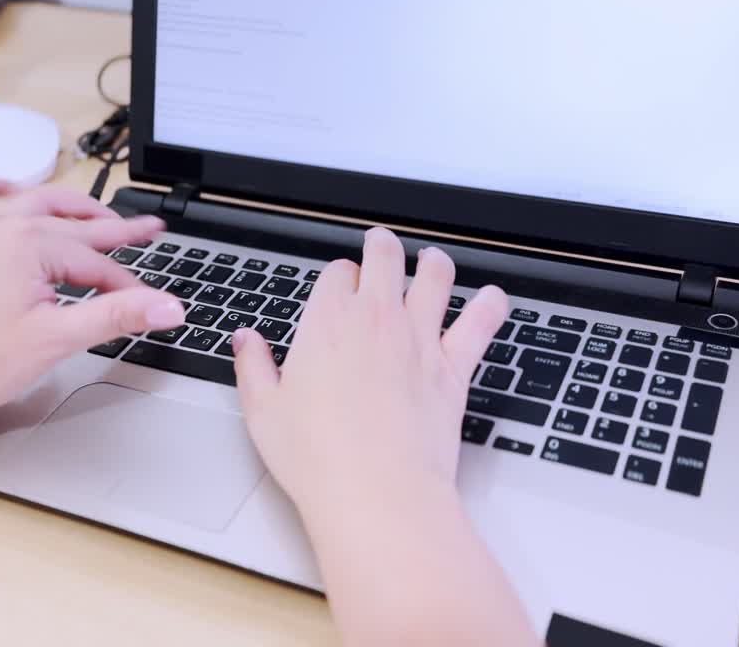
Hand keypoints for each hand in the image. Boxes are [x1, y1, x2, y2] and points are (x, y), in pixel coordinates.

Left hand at [0, 181, 185, 452]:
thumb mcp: (56, 340)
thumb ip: (116, 316)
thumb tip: (168, 306)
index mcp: (30, 245)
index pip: (98, 263)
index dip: (128, 287)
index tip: (151, 305)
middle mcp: (3, 228)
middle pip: (74, 226)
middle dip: (115, 229)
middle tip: (149, 228)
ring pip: (33, 203)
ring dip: (70, 206)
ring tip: (98, 211)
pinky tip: (4, 187)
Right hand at [231, 227, 508, 514]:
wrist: (376, 492)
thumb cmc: (318, 458)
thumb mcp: (264, 411)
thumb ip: (254, 367)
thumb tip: (246, 341)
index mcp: (328, 321)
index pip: (338, 273)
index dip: (338, 277)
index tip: (338, 289)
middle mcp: (377, 318)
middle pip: (385, 258)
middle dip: (382, 247)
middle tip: (381, 246)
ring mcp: (420, 339)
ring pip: (436, 276)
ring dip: (435, 263)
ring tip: (433, 261)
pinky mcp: (454, 367)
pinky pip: (481, 322)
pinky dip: (491, 305)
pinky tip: (493, 299)